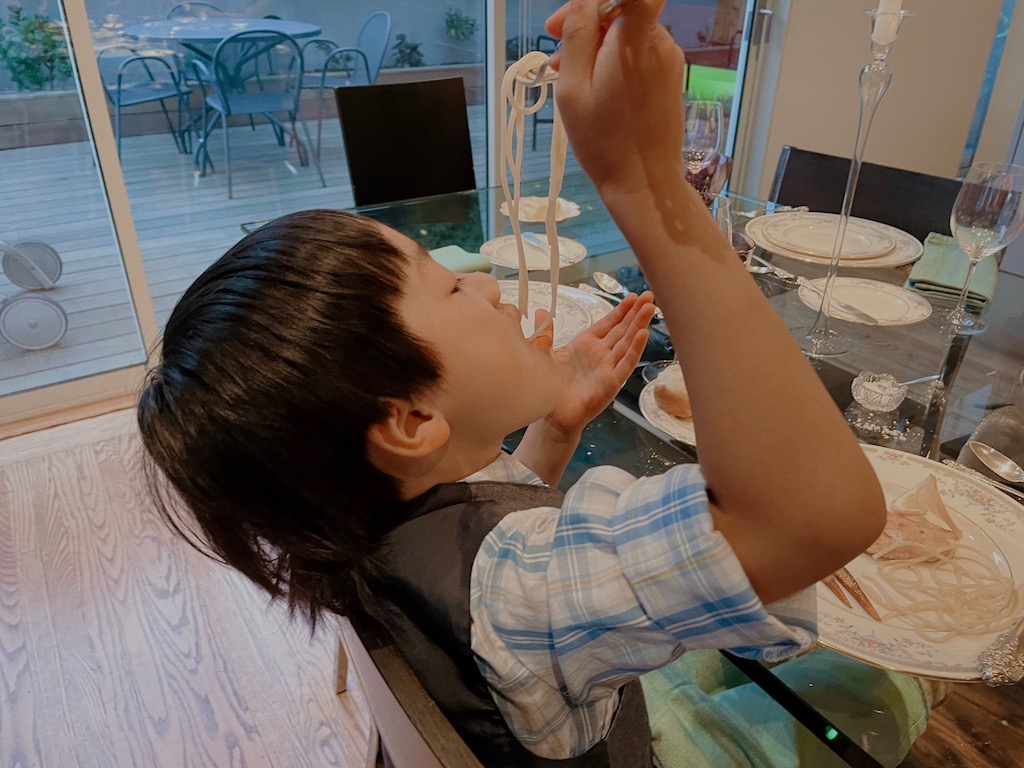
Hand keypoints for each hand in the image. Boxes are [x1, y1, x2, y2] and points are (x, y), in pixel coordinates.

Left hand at [542, 291, 655, 440]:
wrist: (552, 417)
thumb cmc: (552, 388)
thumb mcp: (547, 354)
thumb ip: (547, 333)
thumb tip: (541, 312)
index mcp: (587, 345)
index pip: (608, 323)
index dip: (621, 310)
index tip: (634, 296)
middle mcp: (601, 355)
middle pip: (622, 330)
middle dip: (636, 312)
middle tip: (650, 296)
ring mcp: (608, 368)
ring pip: (627, 343)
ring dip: (639, 325)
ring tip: (650, 309)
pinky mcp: (611, 383)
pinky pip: (625, 364)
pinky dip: (635, 349)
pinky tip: (643, 335)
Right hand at [545, 0, 685, 196]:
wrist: (644, 184)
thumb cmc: (603, 143)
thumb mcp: (573, 89)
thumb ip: (578, 35)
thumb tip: (583, 0)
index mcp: (634, 40)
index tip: (575, 13)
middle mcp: (659, 41)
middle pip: (621, 7)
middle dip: (585, 20)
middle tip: (553, 44)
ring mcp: (668, 58)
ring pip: (626, 31)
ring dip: (595, 44)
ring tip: (567, 75)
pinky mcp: (670, 75)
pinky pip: (637, 52)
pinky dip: (612, 59)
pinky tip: (593, 85)